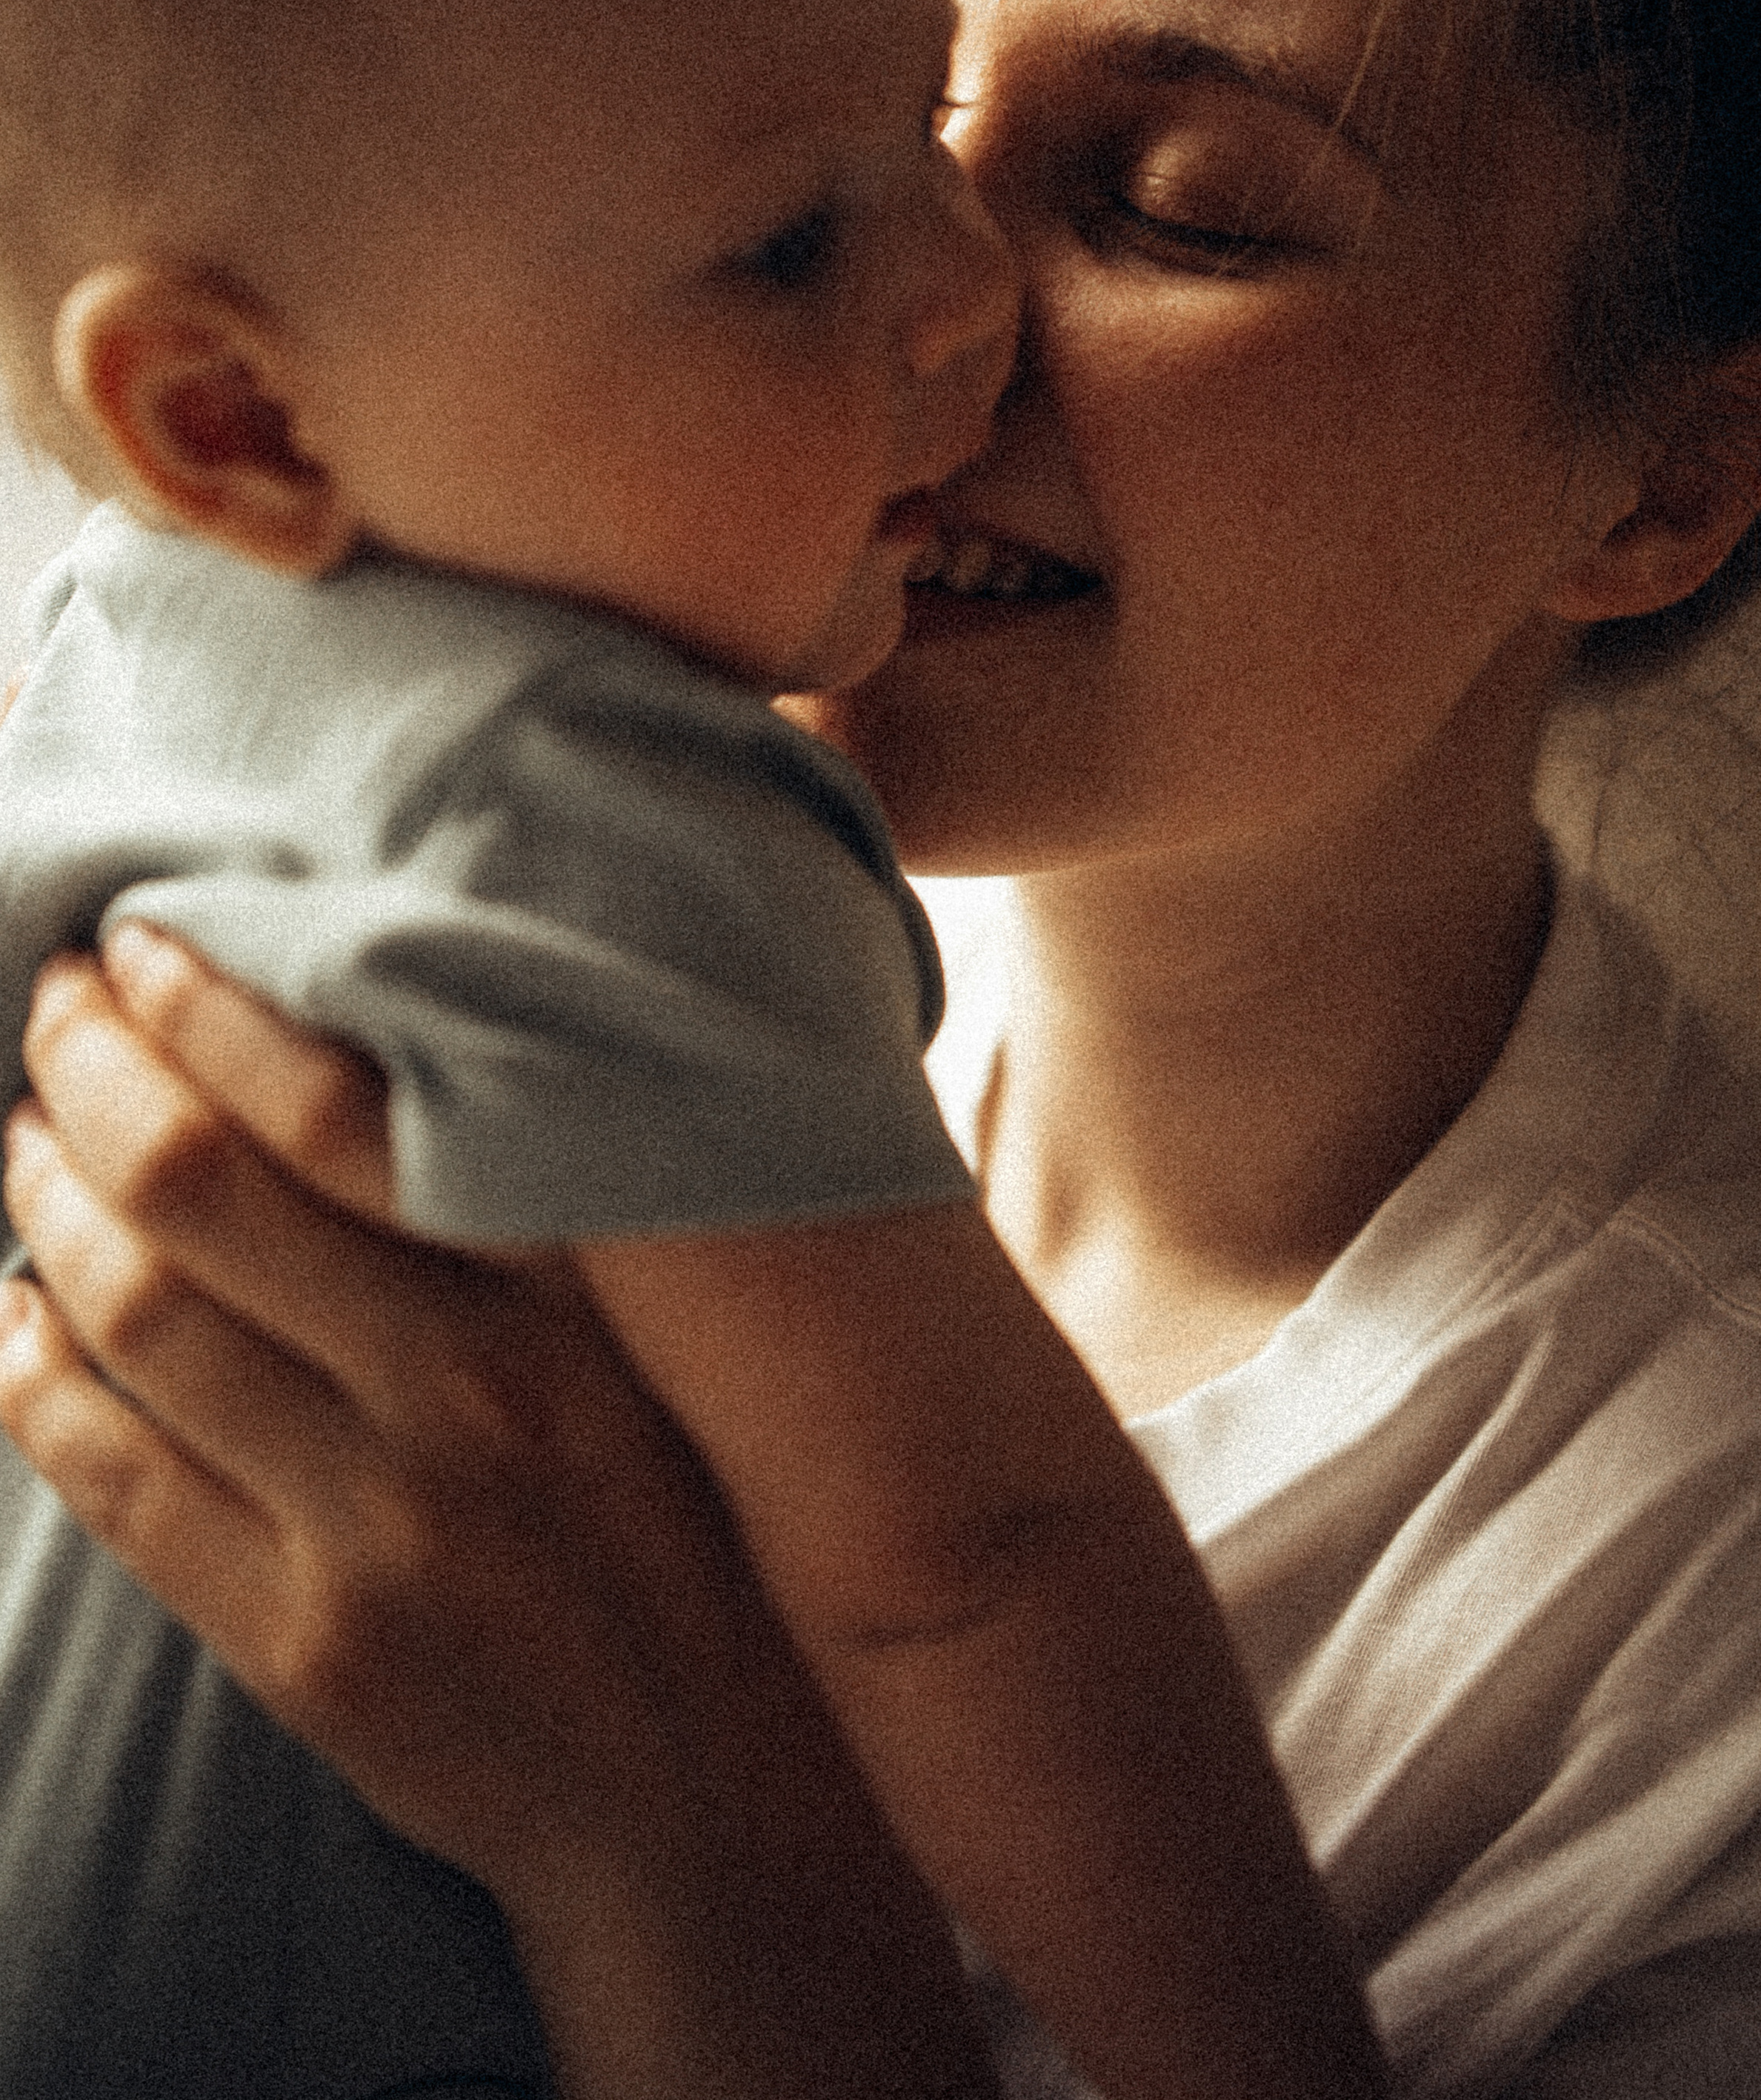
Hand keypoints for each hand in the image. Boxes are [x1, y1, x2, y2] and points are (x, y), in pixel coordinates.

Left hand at [0, 931, 998, 2099]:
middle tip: (52, 1014)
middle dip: (89, 1081)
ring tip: (20, 1144)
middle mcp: (471, 1398)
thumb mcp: (665, 1341)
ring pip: (135, 1322)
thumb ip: (546, 1210)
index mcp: (572, 1296)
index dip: (212, 1009)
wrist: (712, 1793)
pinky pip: (116, 1480)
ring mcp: (378, 1533)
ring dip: (44, 1212)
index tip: (145, 946)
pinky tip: (21, 1316)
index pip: (345, 1105)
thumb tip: (375, 1045)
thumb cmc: (696, 1521)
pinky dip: (40, 1378)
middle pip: (201, 1193)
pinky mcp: (304, 1646)